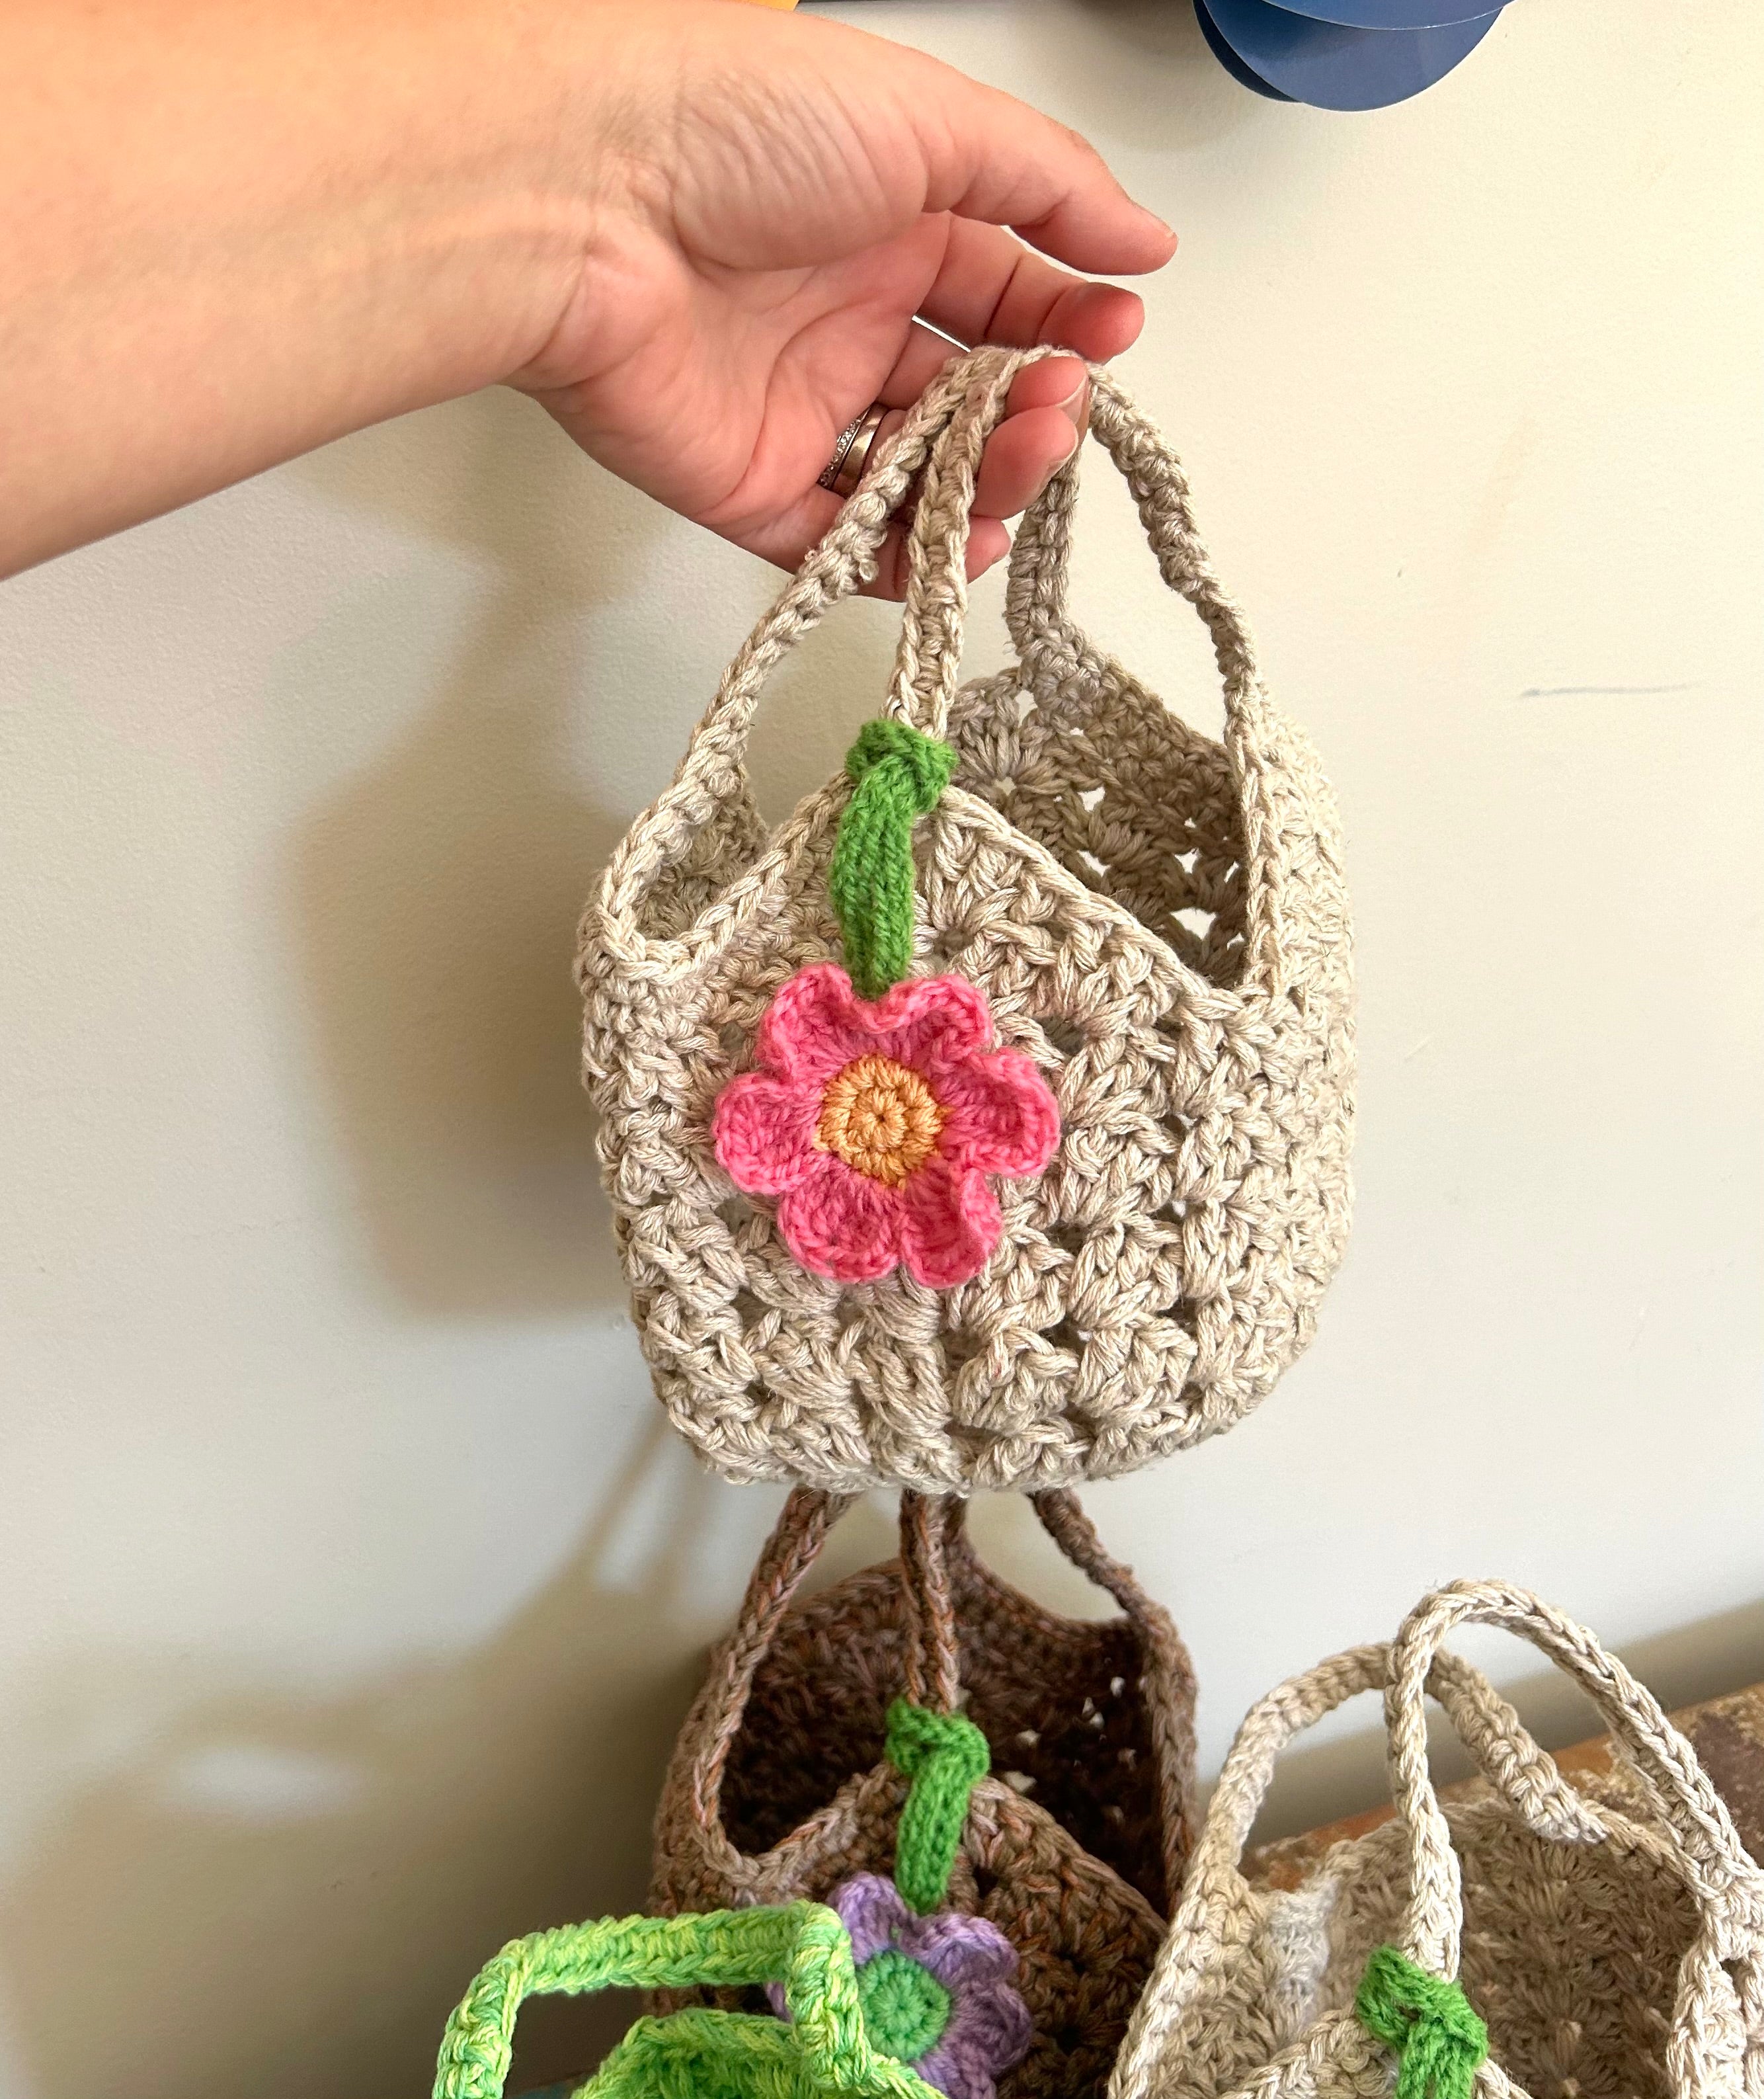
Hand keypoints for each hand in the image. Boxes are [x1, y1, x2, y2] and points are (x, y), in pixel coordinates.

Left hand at [515, 2, 1174, 593]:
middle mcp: (846, 315)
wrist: (587, 201)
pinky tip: (964, 541)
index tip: (1113, 334)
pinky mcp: (749, 487)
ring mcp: (800, 406)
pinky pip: (841, 546)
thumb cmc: (742, 127)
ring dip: (992, 481)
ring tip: (1020, 460)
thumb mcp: (931, 120)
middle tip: (1059, 405)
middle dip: (1038, 407)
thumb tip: (1146, 240)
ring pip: (921, 474)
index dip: (1069, 321)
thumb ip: (1049, 180)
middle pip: (973, 392)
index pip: (1007, 289)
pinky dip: (908, 559)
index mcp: (891, 222)